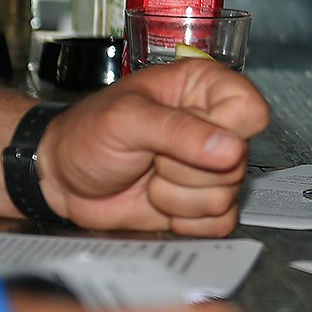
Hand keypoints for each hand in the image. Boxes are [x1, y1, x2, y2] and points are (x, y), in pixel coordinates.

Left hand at [35, 60, 268, 234]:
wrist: (61, 177)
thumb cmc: (87, 134)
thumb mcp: (126, 119)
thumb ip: (179, 130)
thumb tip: (230, 148)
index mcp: (206, 89)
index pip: (250, 111)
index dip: (221, 130)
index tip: (181, 133)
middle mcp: (216, 127)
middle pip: (238, 161)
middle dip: (185, 169)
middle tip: (151, 156)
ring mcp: (212, 168)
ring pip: (227, 196)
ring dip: (176, 196)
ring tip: (149, 176)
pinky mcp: (203, 204)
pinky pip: (219, 223)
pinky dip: (182, 220)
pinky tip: (158, 200)